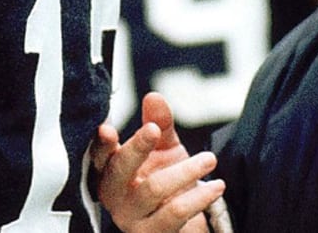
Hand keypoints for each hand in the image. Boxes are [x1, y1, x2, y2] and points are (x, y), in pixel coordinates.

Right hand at [93, 93, 224, 232]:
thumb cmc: (167, 179)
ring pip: (152, 189)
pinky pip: (175, 213)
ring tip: (210, 159)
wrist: (183, 221)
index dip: (102, 143)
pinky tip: (216, 186)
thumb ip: (159, 123)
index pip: (101, 155)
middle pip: (118, 170)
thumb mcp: (165, 148)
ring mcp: (131, 218)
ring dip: (185, 171)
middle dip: (136, 147)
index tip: (108, 129)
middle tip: (154, 129)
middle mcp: (114, 195)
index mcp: (111, 170)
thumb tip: (154, 97)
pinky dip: (198, 197)